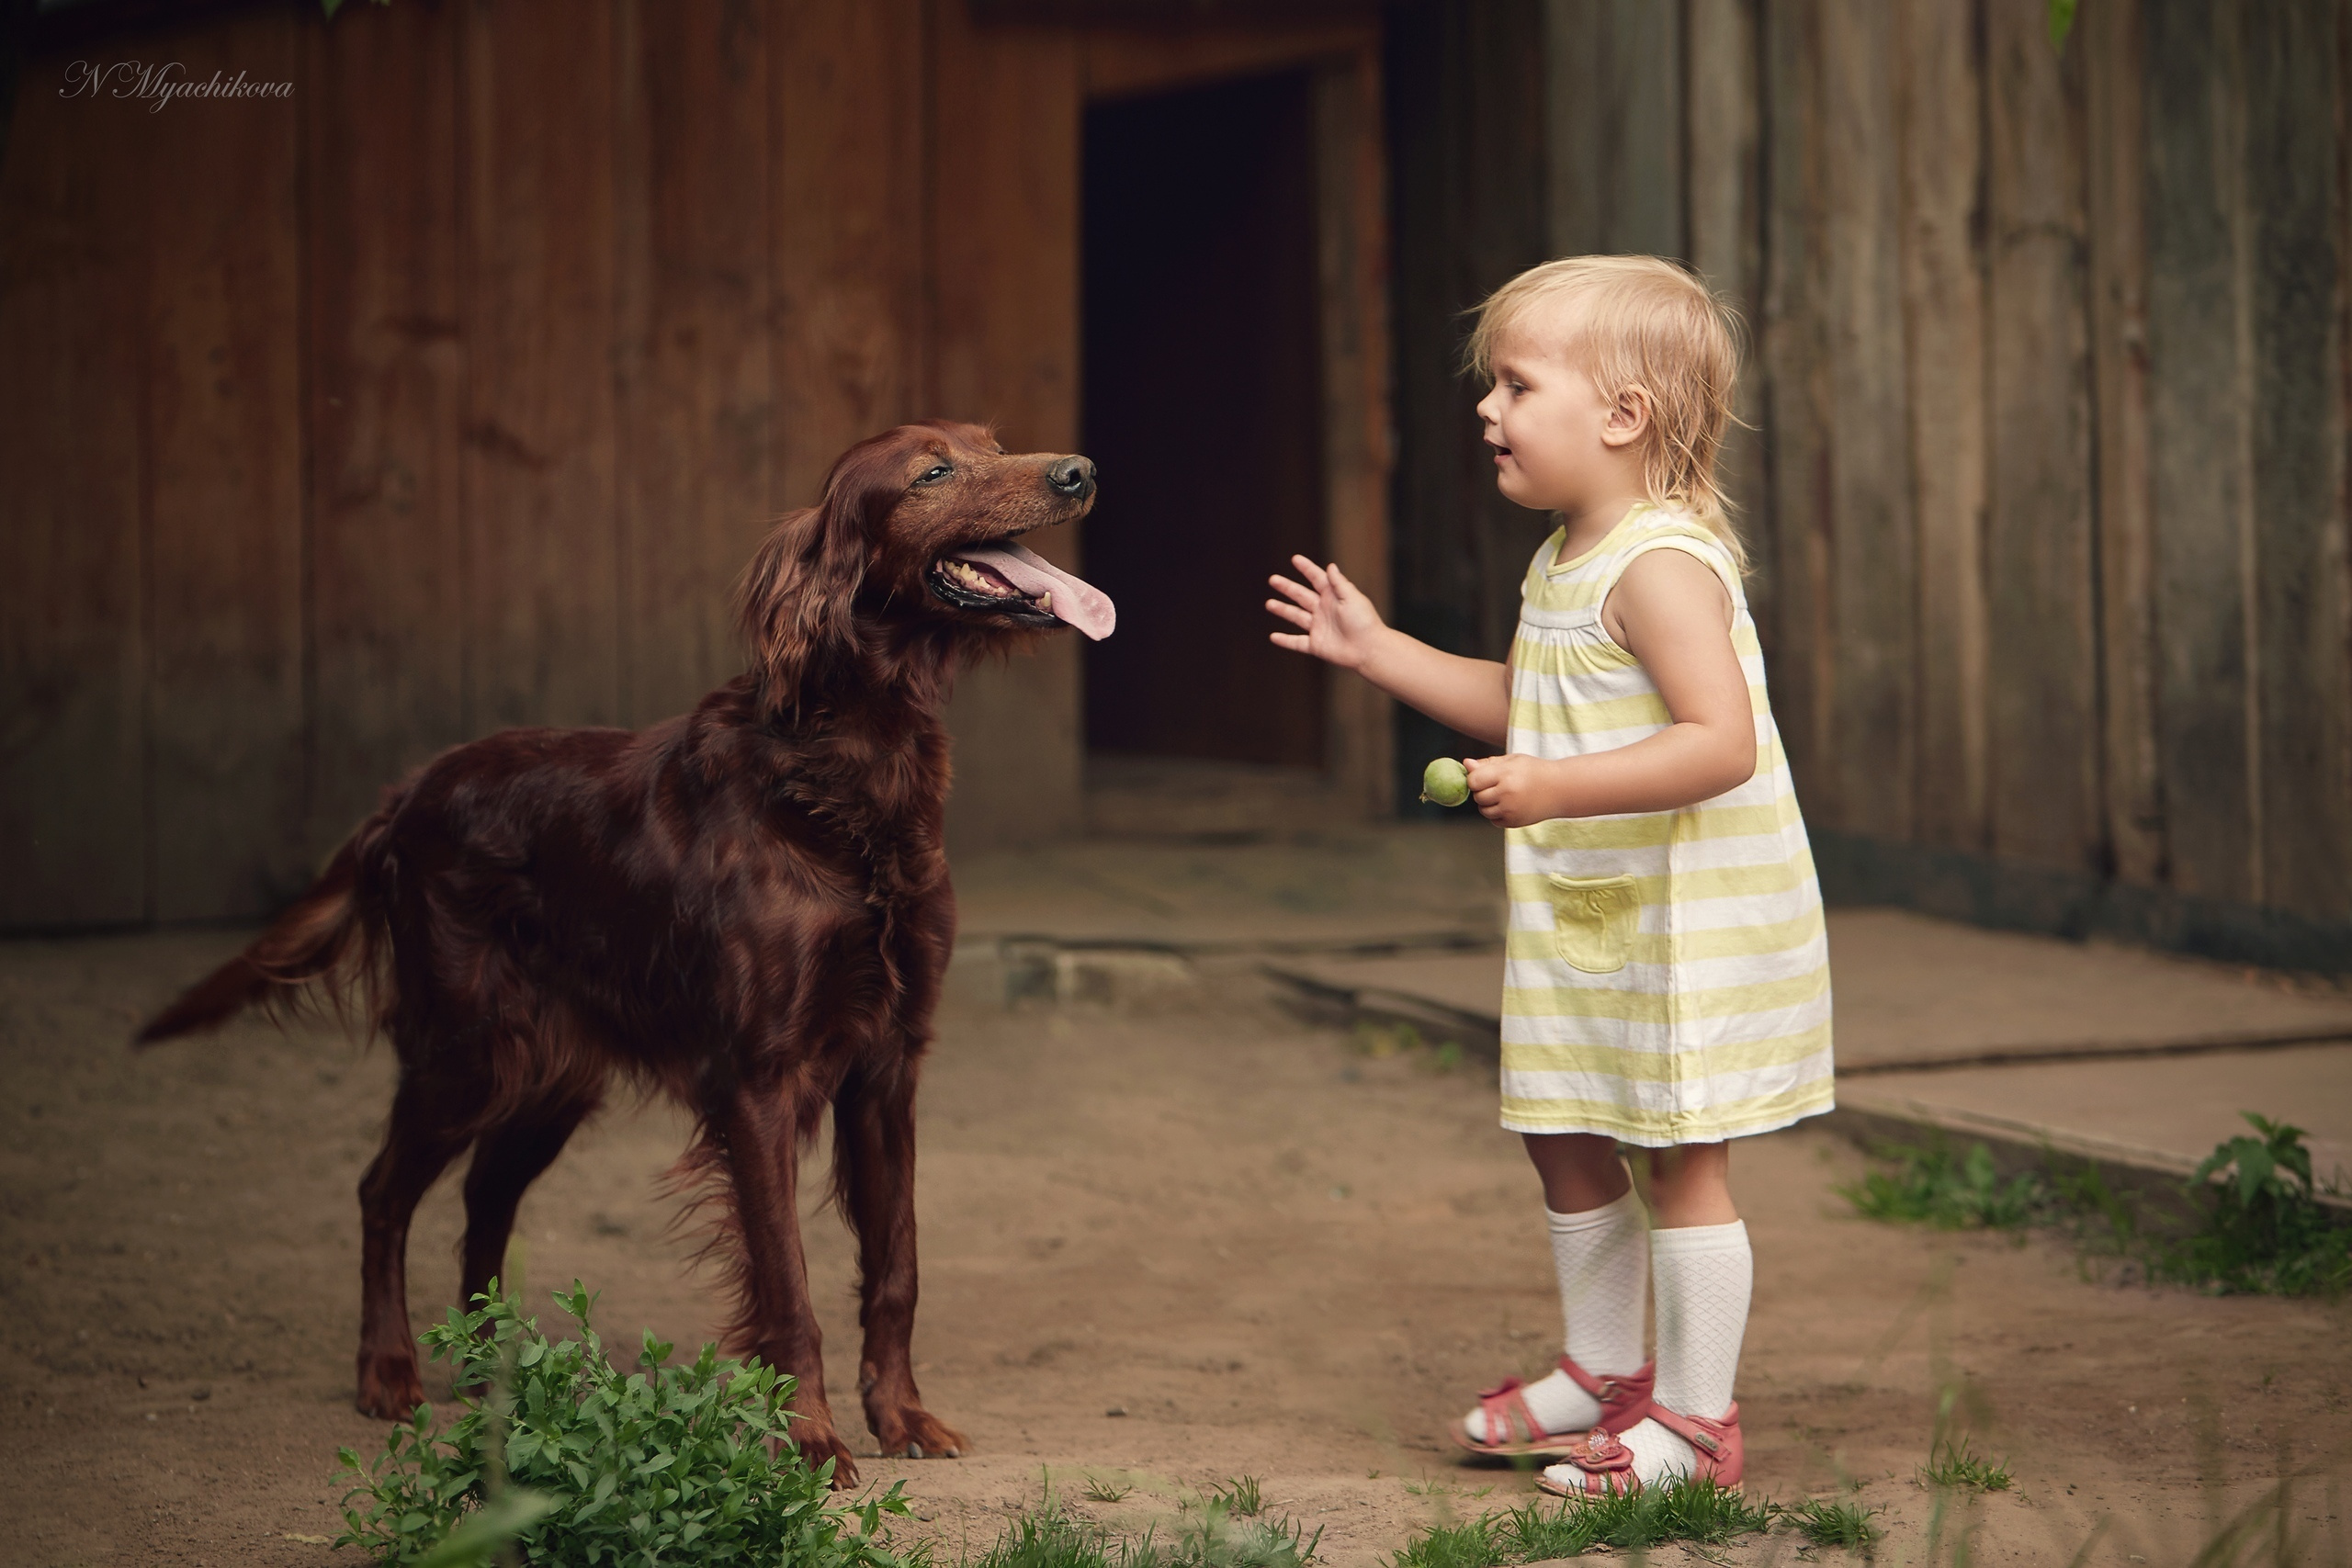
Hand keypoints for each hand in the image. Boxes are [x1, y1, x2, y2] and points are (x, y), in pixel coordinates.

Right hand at [1265, 556, 1386, 670]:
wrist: (1369, 649)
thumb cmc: (1365, 622)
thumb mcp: (1352, 597)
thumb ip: (1339, 583)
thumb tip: (1331, 566)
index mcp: (1333, 597)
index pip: (1317, 579)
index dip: (1307, 569)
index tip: (1295, 559)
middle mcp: (1323, 611)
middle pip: (1301, 596)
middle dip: (1287, 587)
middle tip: (1273, 579)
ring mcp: (1318, 628)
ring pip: (1296, 616)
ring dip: (1282, 610)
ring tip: (1269, 603)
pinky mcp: (1316, 645)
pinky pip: (1297, 642)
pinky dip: (1285, 640)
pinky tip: (1273, 637)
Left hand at [1465, 753, 1568, 827]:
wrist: (1561, 789)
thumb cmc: (1534, 771)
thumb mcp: (1512, 760)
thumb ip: (1487, 763)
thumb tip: (1465, 764)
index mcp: (1505, 774)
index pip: (1473, 781)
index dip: (1475, 778)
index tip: (1483, 776)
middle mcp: (1507, 793)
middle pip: (1477, 796)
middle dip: (1482, 791)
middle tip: (1497, 785)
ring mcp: (1510, 810)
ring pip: (1483, 810)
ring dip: (1488, 803)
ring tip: (1503, 794)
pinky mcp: (1514, 822)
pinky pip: (1494, 820)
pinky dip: (1497, 814)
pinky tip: (1510, 804)